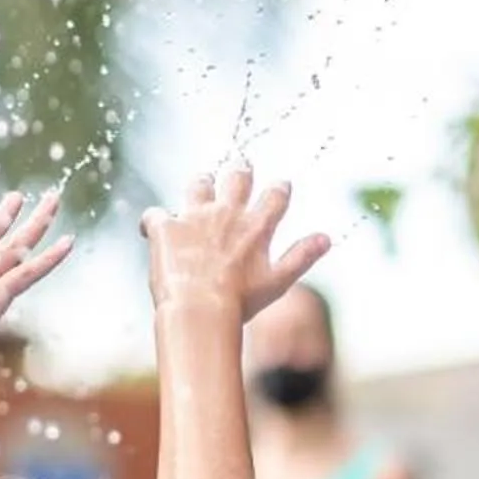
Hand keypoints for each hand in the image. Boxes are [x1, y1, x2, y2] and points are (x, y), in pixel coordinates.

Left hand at [142, 166, 328, 324]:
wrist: (199, 310)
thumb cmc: (240, 302)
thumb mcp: (278, 282)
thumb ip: (302, 257)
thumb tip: (327, 238)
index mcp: (256, 225)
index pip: (275, 195)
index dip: (279, 188)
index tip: (280, 186)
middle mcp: (226, 213)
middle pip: (237, 178)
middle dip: (241, 171)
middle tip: (242, 168)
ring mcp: (194, 217)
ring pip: (198, 185)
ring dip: (200, 184)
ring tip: (201, 186)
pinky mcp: (165, 228)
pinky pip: (154, 214)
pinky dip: (153, 221)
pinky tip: (151, 229)